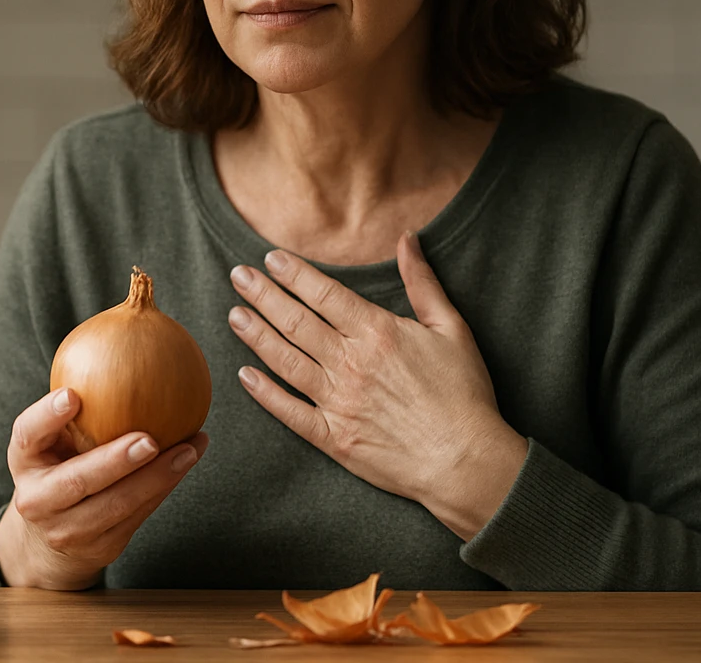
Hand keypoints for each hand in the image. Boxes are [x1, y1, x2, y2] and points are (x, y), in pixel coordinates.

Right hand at [0, 387, 207, 589]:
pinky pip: (138, 516)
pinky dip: (165, 486)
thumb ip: (77, 405)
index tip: (73, 395)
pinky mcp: (100, 547)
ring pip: (116, 506)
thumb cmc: (58, 464)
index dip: (47, 416)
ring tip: (189, 449)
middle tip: (150, 439)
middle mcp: (38, 499)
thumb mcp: (50, 439)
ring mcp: (67, 530)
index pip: (28, 434)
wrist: (46, 540)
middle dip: (115, 462)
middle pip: (76, 482)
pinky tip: (189, 458)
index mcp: (24, 460)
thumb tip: (124, 335)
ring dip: (157, 477)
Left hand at [228, 231, 526, 539]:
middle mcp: (351, 363)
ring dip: (257, 335)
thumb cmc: (464, 394)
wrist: (466, 461)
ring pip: (286, 361)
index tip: (270, 258)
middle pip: (296, 322)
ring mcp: (338, 402)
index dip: (294, 274)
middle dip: (263, 295)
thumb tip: (407, 239)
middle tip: (238, 276)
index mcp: (378, 333)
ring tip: (234, 314)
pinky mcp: (334, 438)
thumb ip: (423, 282)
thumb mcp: (452, 328)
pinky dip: (265, 394)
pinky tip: (244, 376)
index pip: (324, 294)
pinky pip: (290, 412)